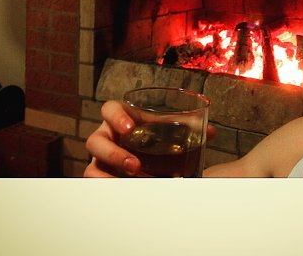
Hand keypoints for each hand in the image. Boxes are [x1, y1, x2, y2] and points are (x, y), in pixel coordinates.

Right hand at [83, 99, 216, 177]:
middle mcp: (106, 136)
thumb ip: (186, 126)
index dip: (116, 117)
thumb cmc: (155, 135)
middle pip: (95, 141)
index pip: (109, 109)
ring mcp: (101, 158)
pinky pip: (96, 182)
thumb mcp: (168, 129)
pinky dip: (108, 187)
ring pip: (92, 165)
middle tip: (135, 165)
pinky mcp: (101, 175)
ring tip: (131, 182)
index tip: (129, 128)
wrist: (149, 155)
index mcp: (121, 117)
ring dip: (109, 175)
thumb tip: (210, 131)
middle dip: (113, 154)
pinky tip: (124, 192)